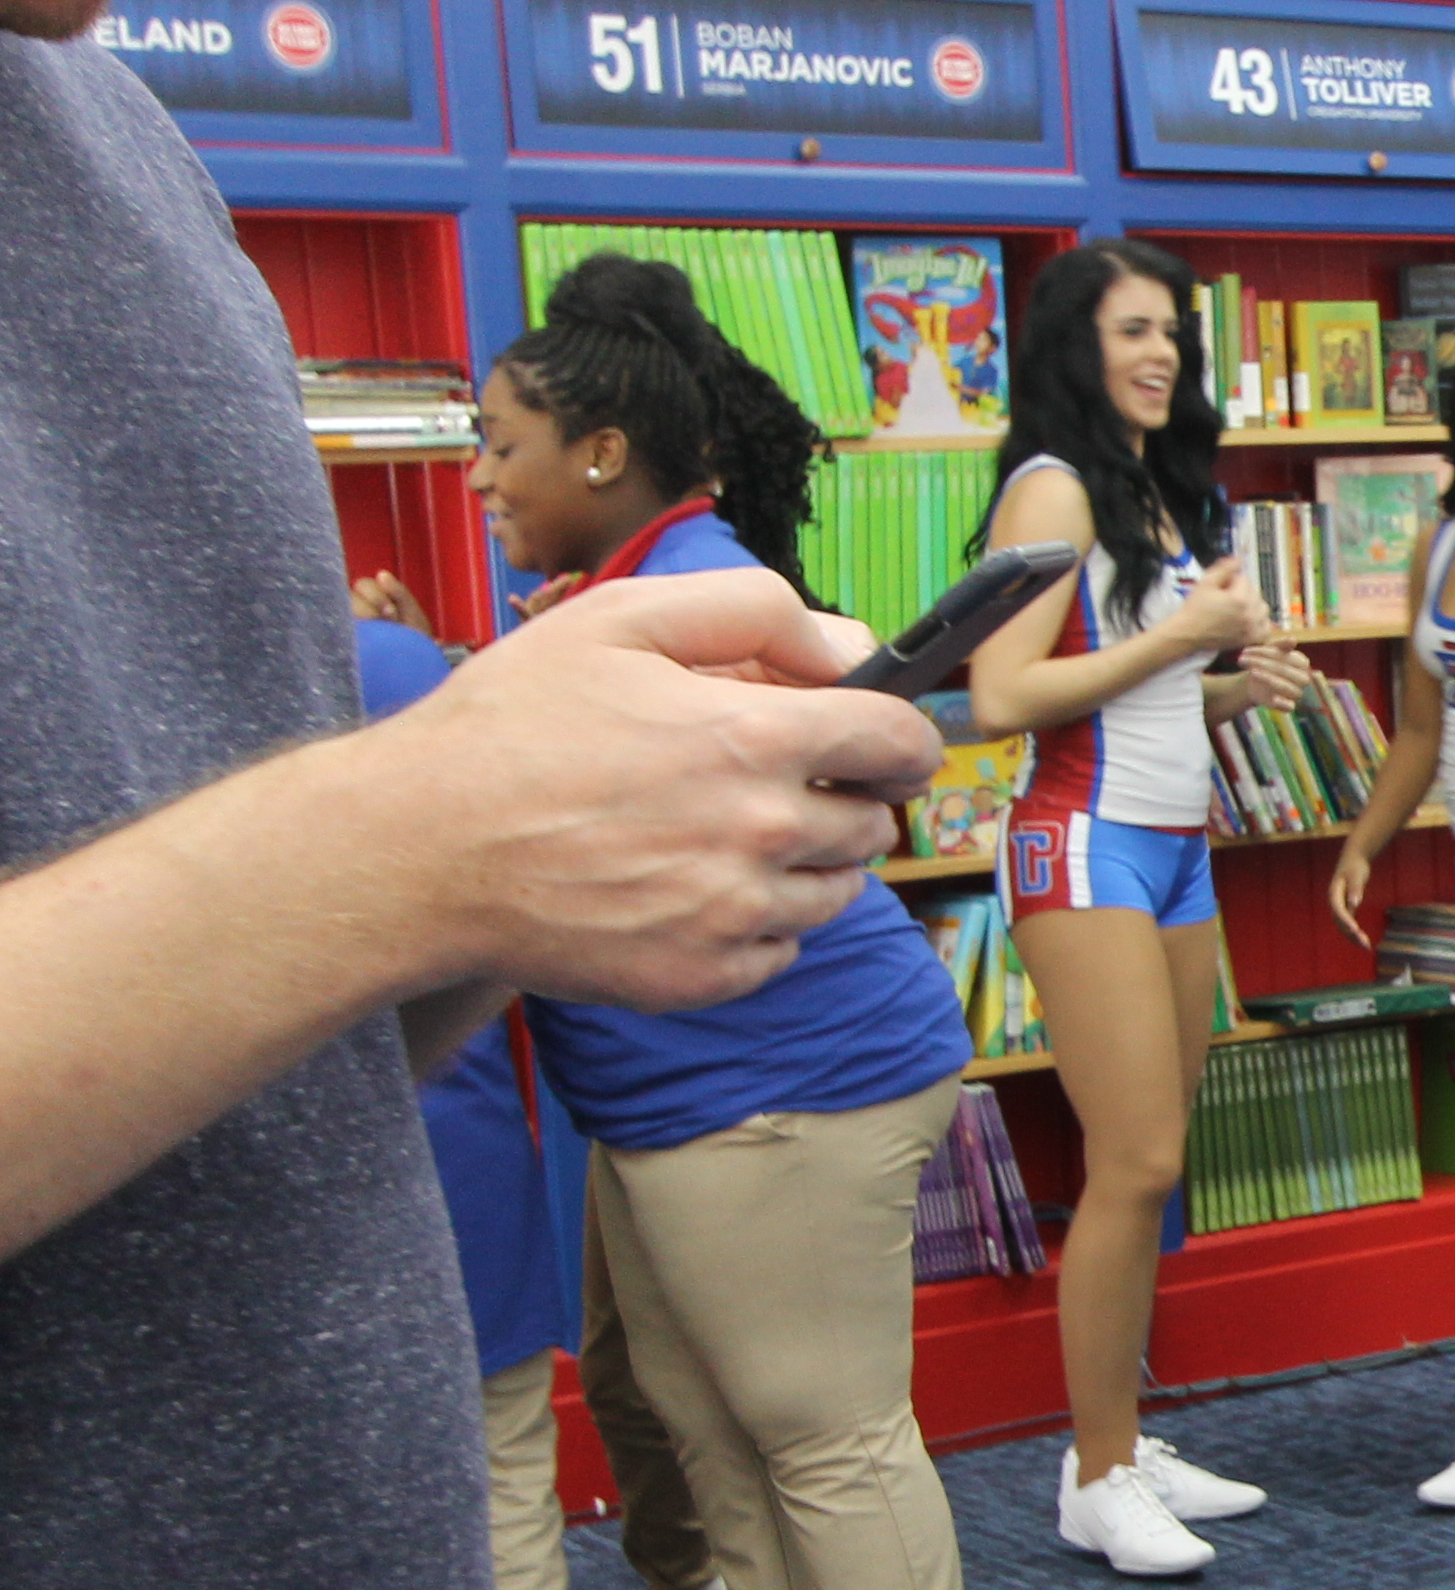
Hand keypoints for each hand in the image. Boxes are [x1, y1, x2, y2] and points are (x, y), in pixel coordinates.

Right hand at [324, 568, 933, 1010]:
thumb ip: (752, 613)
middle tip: (772, 782)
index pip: (898, 742)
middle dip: (843, 797)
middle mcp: (760, 833)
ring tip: (722, 834)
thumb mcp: (618, 619)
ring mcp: (735, 914)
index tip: (888, 742)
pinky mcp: (704, 976)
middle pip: (873, 823)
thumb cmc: (508, 726)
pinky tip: (690, 889)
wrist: (416, 851)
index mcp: (751, 739)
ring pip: (835, 891)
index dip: (903, 737)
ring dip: (805, 862)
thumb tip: (851, 649)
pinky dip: (756, 924)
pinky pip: (780, 951)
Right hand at [1155, 556, 1268, 660]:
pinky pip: (1266, 629)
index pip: (1244, 579)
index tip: (1222, 586)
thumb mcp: (1206, 583)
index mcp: (1240, 599)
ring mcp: (1251, 629)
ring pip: (1263, 609)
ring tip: (1238, 607)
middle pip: (1255, 593)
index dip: (1232, 580)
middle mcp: (1249, 615)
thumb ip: (1224, 569)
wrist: (1188, 633)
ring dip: (1254, 605)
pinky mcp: (1250, 639)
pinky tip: (1250, 619)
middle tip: (1227, 596)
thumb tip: (1239, 559)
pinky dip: (1261, 623)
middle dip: (1243, 591)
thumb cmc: (1195, 608)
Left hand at [1235, 637, 1316, 709]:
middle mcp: (1303, 678)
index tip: (1246, 650)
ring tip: (1252, 672)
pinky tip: (1274, 699)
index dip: (1266, 653)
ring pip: (1286, 687)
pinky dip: (1283, 703)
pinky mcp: (1288, 705)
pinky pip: (1289, 706)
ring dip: (1268, 679)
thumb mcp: (1269, 651)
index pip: (1286, 657)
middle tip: (1242, 659)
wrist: (1255, 680)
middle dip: (1263, 664)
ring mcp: (1296, 692)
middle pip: (1285, 671)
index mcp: (1302, 663)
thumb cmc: (1264, 661)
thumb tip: (1293, 639)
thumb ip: (1281, 645)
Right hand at [1328, 842, 1379, 951]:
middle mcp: (1334, 903)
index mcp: (1334, 894)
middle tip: (1366, 945)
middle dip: (1352, 934)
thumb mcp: (1356, 875)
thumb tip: (1355, 903)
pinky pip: (1349, 925)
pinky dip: (1356, 934)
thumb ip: (1355, 888)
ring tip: (1367, 947)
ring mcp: (1339, 908)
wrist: (1353, 861)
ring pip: (1344, 927)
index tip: (1355, 929)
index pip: (1339, 910)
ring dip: (1354, 938)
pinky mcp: (1346, 910)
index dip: (1346, 920)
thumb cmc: (1355, 866)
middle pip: (1341, 922)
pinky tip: (1364, 942)